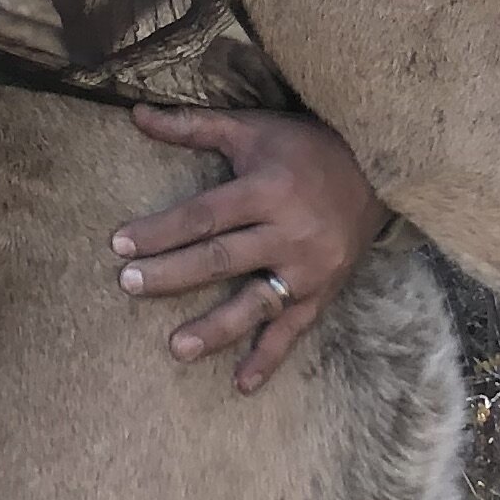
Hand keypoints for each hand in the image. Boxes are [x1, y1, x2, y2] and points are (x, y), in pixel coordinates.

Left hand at [113, 107, 390, 393]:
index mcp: (268, 189)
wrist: (379, 169)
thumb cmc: (305, 147)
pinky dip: (269, 359)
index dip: (162, 231)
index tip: (120, 245)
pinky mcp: (323, 292)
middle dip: (171, 274)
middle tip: (127, 285)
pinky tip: (241, 384)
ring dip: (216, 328)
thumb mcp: (253, 129)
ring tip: (177, 348)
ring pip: (255, 302)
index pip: (205, 215)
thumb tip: (136, 115)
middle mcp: (290, 232)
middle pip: (221, 259)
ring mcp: (308, 268)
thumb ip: (194, 126)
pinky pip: (293, 330)